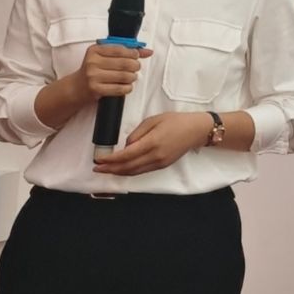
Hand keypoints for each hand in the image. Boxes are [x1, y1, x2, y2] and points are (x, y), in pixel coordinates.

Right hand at [76, 40, 146, 105]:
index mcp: (95, 50)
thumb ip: (125, 51)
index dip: (133, 53)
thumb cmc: (94, 70)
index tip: (136, 56)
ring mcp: (93, 76)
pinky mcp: (96, 89)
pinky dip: (128, 88)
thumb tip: (148, 51)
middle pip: (125, 63)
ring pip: (124, 76)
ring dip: (132, 77)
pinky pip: (120, 89)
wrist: (77, 87)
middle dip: (135, 66)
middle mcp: (92, 62)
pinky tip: (126, 86)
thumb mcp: (104, 56)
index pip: (120, 49)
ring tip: (131, 77)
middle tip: (135, 68)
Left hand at [93, 110, 211, 175]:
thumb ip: (137, 133)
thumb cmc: (176, 121)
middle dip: (110, 169)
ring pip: (134, 172)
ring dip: (118, 172)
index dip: (110, 160)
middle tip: (97, 168)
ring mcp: (160, 163)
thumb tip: (126, 146)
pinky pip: (142, 171)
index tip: (99, 160)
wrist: (197, 130)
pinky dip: (129, 171)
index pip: (126, 155)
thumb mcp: (153, 120)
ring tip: (106, 170)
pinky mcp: (163, 165)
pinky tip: (122, 169)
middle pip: (127, 167)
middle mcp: (155, 156)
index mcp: (152, 142)